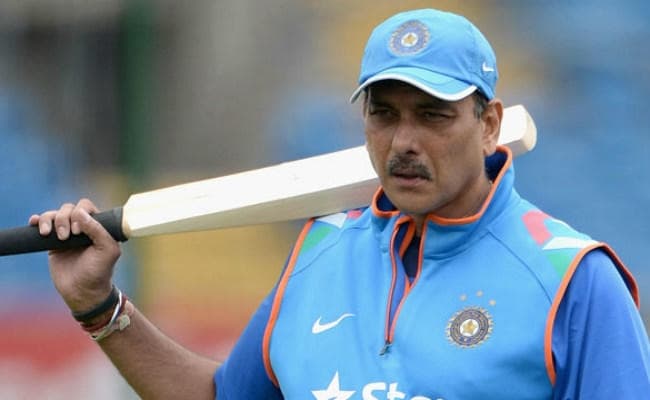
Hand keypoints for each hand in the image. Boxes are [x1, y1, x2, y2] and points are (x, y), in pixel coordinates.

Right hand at [29, 198, 121, 312]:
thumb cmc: (99, 271)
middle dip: (63, 219)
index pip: (86, 207)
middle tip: (66, 237)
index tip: (78, 231)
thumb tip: (79, 212)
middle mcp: (83, 227)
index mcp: (98, 226)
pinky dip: (37, 221)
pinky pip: (42, 225)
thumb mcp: (107, 250)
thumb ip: (98, 230)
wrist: (82, 291)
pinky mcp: (53, 243)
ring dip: (49, 220)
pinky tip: (34, 224)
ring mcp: (67, 234)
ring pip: (54, 214)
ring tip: (48, 234)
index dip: (80, 213)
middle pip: (68, 208)